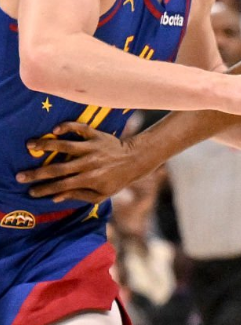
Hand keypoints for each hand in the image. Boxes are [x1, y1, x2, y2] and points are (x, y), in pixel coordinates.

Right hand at [17, 122, 152, 202]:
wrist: (135, 159)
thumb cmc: (115, 180)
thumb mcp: (101, 195)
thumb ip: (78, 196)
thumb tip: (55, 197)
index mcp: (90, 180)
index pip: (62, 186)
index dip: (45, 189)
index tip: (30, 191)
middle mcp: (90, 164)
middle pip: (59, 168)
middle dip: (37, 173)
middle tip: (20, 176)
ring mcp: (93, 148)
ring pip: (66, 146)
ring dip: (46, 145)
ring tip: (30, 145)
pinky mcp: (97, 135)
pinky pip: (81, 129)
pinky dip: (68, 126)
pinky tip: (55, 129)